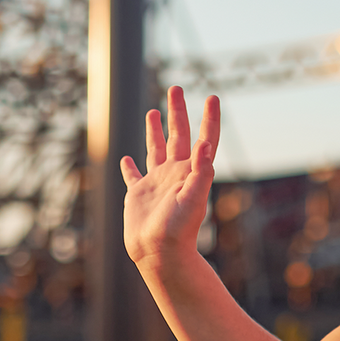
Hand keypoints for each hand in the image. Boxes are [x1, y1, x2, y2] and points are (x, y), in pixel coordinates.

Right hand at [120, 87, 219, 266]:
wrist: (160, 253)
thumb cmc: (179, 229)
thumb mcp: (194, 197)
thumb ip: (201, 171)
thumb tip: (206, 144)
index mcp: (192, 171)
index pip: (204, 138)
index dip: (209, 118)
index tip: (213, 96)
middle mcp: (176, 173)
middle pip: (178, 135)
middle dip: (177, 111)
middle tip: (175, 87)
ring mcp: (157, 183)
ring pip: (156, 149)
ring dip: (155, 130)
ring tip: (154, 112)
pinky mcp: (139, 194)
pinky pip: (134, 176)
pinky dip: (130, 167)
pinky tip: (126, 159)